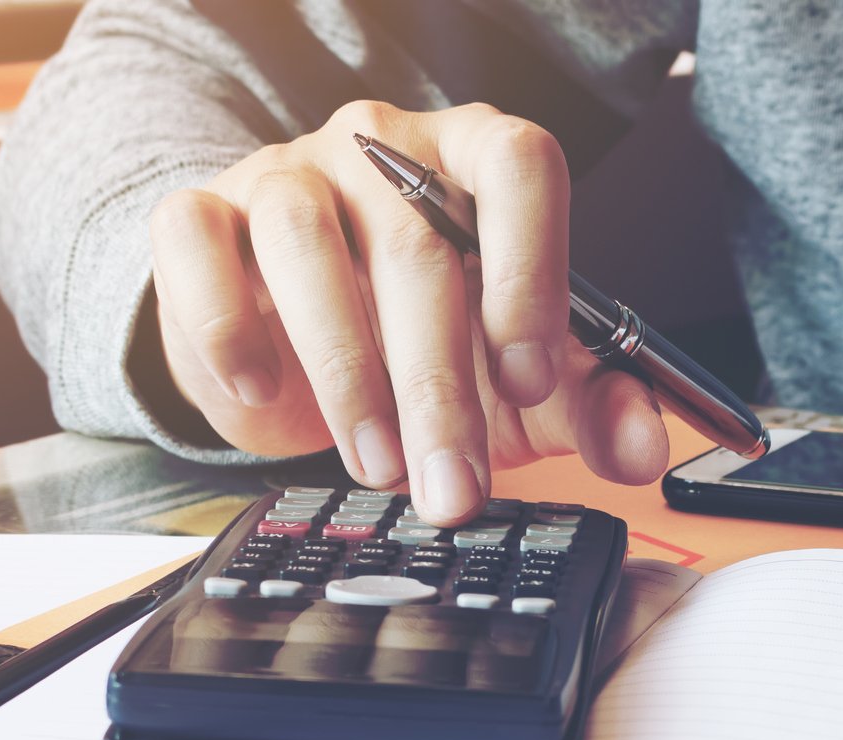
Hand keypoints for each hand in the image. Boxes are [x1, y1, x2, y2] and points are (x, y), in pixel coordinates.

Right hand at [146, 101, 668, 523]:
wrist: (293, 341)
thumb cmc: (425, 344)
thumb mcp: (524, 386)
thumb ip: (595, 406)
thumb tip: (645, 448)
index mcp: (477, 161)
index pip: (519, 164)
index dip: (530, 269)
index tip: (528, 378)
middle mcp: (383, 149)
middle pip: (419, 245)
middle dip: (441, 389)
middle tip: (455, 488)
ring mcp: (288, 172)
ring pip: (310, 248)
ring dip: (348, 376)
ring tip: (379, 468)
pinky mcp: (201, 212)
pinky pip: (197, 244)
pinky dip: (226, 325)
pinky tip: (261, 388)